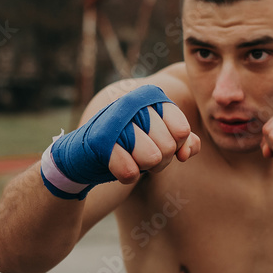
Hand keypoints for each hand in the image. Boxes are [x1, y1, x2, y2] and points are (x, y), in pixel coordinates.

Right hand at [41, 85, 199, 198]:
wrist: (85, 154)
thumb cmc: (130, 145)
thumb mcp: (160, 139)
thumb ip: (184, 141)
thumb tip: (187, 152)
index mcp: (151, 97)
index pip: (182, 130)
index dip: (177, 146)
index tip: (163, 145)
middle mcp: (133, 103)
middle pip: (169, 146)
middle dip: (161, 161)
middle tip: (144, 156)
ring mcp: (116, 119)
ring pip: (152, 158)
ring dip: (144, 168)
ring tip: (131, 158)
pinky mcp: (100, 141)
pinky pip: (130, 171)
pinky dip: (127, 176)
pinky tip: (118, 167)